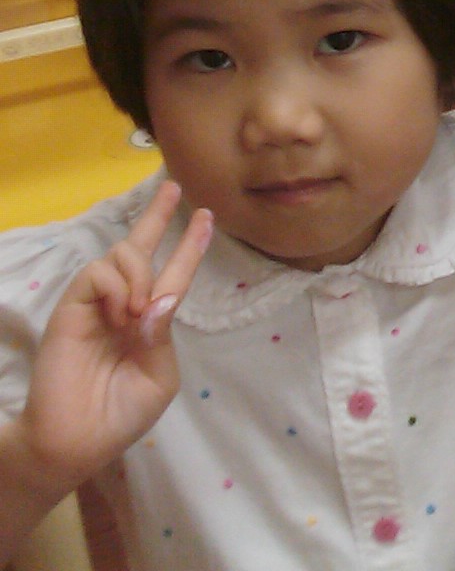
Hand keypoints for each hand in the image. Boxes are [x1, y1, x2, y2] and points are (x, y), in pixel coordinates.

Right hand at [19, 181, 212, 491]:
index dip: (190, 246)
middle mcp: (124, 304)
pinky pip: (99, 273)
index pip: (173, 274)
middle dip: (157, 215)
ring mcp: (97, 303)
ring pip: (124, 254)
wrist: (75, 441)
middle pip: (141, 247)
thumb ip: (163, 336)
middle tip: (173, 188)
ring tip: (136, 312)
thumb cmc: (120, 414)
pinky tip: (121, 312)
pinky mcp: (71, 306)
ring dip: (141, 274)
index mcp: (149, 320)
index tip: (207, 216)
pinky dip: (118, 286)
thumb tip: (159, 298)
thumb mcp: (158, 378)